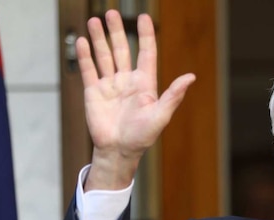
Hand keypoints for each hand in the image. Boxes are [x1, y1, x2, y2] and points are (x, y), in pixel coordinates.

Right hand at [76, 9, 195, 189]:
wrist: (118, 151)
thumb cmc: (142, 137)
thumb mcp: (160, 115)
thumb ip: (173, 95)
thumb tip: (191, 77)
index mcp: (145, 84)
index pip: (145, 53)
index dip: (145, 36)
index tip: (143, 18)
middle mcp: (127, 81)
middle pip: (121, 50)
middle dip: (116, 31)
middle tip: (112, 13)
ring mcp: (110, 85)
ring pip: (104, 56)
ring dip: (99, 38)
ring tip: (94, 20)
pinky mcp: (94, 92)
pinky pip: (89, 70)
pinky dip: (85, 56)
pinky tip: (83, 41)